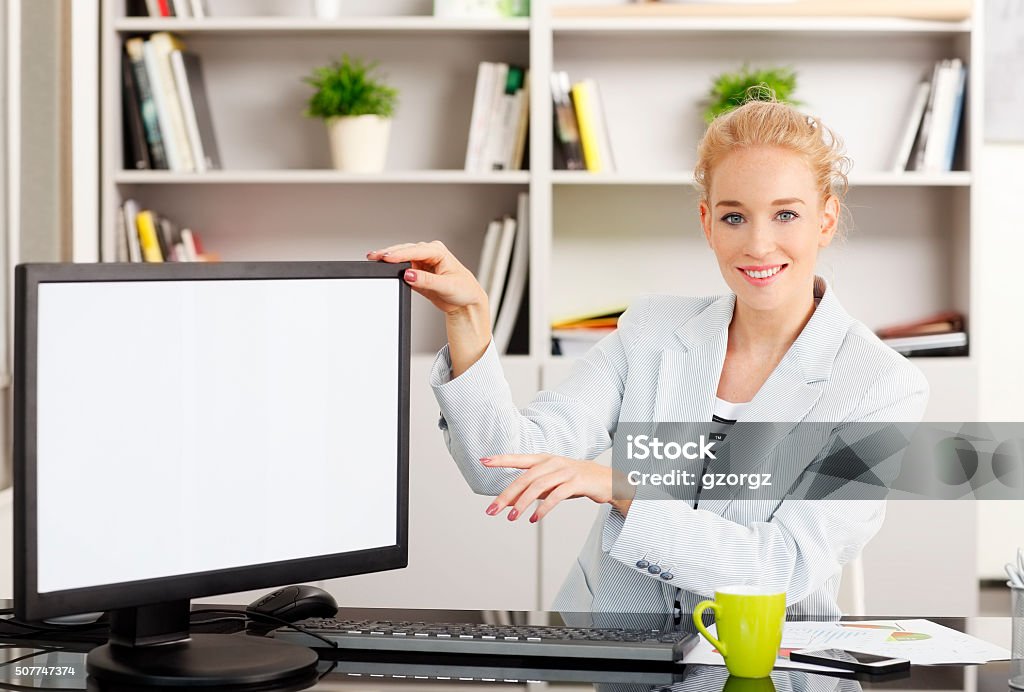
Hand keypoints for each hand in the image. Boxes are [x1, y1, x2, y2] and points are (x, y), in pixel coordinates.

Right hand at [367, 241, 486, 316]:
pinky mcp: (418, 272)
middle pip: (405, 250)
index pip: (415, 250)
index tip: (386, 258)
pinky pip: (402, 268)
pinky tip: (384, 270)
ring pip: (401, 258)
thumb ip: (426, 280)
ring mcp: (422, 262)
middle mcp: (429, 253)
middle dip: (389, 253)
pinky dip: (393, 269)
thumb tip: (409, 274)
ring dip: (388, 260)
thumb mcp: (446, 286)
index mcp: (438, 251)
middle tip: (373, 257)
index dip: (400, 254)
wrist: (466, 302)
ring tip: (374, 260)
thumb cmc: (464, 290)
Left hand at [480, 454, 634, 522]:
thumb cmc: (575, 480)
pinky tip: (533, 518)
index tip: (483, 461)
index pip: (518, 458)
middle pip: (524, 478)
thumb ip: (532, 488)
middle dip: (506, 495)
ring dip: (522, 503)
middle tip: (492, 510)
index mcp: (544, 460)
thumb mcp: (552, 482)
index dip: (501, 459)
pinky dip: (543, 508)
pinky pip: (556, 495)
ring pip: (538, 486)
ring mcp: (565, 471)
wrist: (607, 480)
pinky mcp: (576, 482)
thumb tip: (510, 500)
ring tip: (512, 518)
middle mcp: (552, 462)